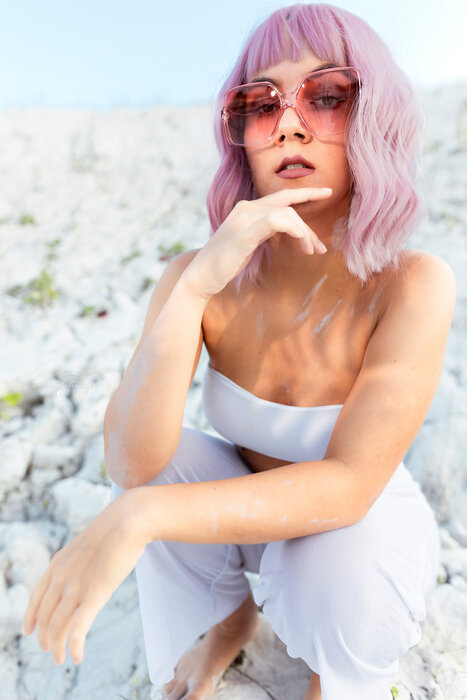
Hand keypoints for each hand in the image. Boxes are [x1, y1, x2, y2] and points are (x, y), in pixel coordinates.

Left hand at [22, 490, 147, 665]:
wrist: (128, 520)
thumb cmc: (115, 530)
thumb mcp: (87, 545)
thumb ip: (79, 562)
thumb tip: (84, 571)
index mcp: (58, 563)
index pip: (36, 597)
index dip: (31, 617)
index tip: (29, 631)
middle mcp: (62, 576)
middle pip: (46, 615)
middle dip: (46, 637)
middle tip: (51, 650)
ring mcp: (77, 585)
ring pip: (58, 626)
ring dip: (58, 647)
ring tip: (61, 659)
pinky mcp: (95, 593)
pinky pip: (78, 627)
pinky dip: (74, 646)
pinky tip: (76, 656)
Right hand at [181, 186, 331, 298]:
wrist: (200, 278)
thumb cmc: (224, 264)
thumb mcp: (248, 243)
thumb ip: (263, 231)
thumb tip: (286, 229)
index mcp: (246, 209)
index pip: (281, 196)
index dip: (305, 193)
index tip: (325, 192)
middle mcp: (245, 208)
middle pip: (288, 203)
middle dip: (309, 223)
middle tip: (320, 247)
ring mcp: (244, 218)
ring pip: (287, 213)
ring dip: (304, 233)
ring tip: (310, 252)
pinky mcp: (244, 232)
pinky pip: (277, 221)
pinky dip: (295, 230)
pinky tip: (301, 244)